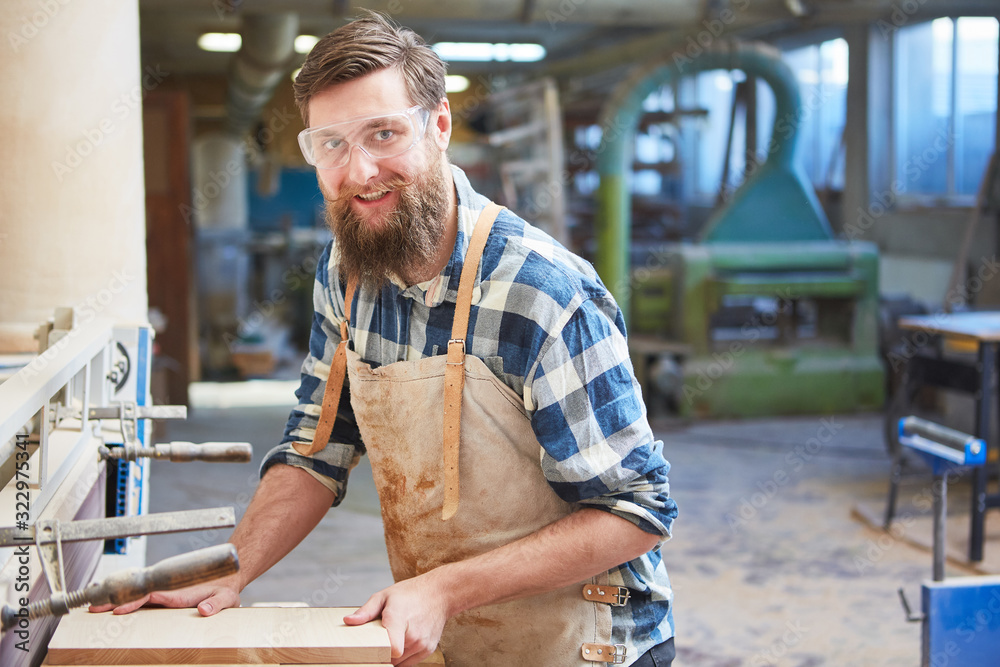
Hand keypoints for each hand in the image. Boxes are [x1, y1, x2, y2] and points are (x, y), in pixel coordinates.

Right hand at [88, 575, 240, 616]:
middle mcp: (167, 591)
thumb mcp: (225, 599)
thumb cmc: (226, 589)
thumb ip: (216, 604)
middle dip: (115, 600)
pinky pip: (142, 599)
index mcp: (178, 592)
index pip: (150, 595)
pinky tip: (112, 606)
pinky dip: (125, 602)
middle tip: (92, 607)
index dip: (133, 602)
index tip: (117, 609)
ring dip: (116, 600)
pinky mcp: (165, 596)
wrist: (228, 579)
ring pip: (136, 596)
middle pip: (136, 595)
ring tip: (94, 606)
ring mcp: (165, 593)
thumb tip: (203, 610)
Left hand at [344, 575, 450, 666]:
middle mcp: (413, 634)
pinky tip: (402, 642)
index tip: (372, 649)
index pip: (393, 648)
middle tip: (378, 640)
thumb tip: (348, 621)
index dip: (380, 653)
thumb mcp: (385, 595)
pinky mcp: (428, 650)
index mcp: (399, 618)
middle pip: (390, 657)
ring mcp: (422, 644)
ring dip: (392, 656)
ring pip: (399, 662)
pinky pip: (409, 663)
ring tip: (392, 638)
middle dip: (381, 652)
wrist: (440, 594)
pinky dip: (403, 657)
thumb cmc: (411, 593)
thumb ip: (366, 611)